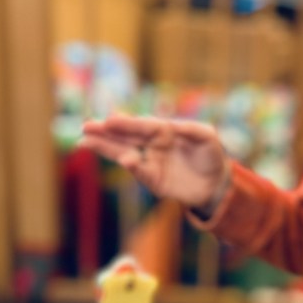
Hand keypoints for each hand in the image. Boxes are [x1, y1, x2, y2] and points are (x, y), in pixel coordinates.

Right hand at [81, 114, 227, 212]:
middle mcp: (153, 144)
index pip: (141, 124)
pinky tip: (125, 160)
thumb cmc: (211, 155)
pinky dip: (132, 166)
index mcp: (163, 130)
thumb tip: (170, 126)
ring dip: (106, 148)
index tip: (109, 119)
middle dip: (105, 132)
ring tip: (85, 142)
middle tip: (85, 127)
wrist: (217, 184)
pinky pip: (140, 172)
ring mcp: (150, 162)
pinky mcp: (153, 181)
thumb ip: (190, 128)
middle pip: (125, 136)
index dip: (125, 122)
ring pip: (124, 152)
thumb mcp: (207, 136)